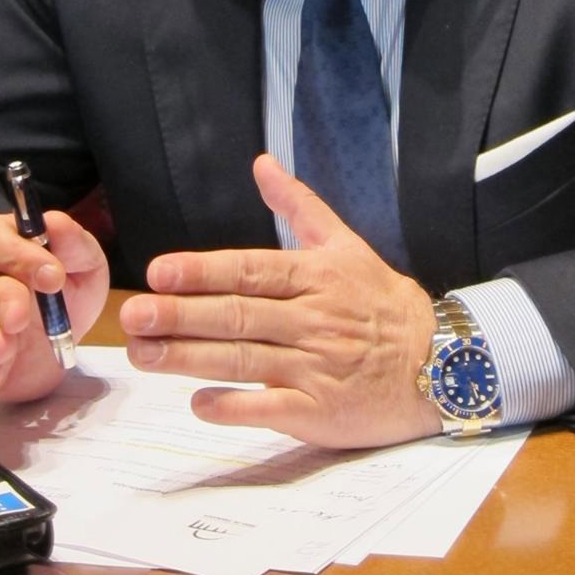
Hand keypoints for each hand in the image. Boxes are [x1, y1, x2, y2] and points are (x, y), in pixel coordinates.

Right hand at [0, 209, 109, 401]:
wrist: (62, 341)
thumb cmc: (69, 290)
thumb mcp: (85, 262)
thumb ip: (73, 243)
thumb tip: (54, 222)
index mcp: (5, 246)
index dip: (17, 254)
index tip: (53, 275)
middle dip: (3, 299)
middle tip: (21, 317)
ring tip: (4, 349)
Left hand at [119, 154, 441, 447]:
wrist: (439, 361)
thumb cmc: (381, 300)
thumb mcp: (346, 243)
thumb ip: (298, 205)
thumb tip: (261, 162)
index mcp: (317, 275)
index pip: (251, 271)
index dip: (204, 271)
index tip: (160, 272)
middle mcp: (313, 319)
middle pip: (239, 316)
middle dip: (182, 316)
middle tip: (135, 315)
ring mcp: (317, 367)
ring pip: (245, 360)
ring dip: (190, 359)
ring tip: (145, 355)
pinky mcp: (321, 411)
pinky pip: (271, 409)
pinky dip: (235, 407)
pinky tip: (198, 404)